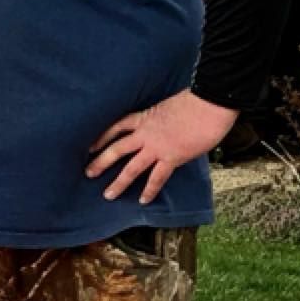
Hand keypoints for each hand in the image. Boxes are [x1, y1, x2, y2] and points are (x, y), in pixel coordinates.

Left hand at [86, 90, 236, 204]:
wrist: (211, 102)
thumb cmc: (197, 100)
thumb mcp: (170, 105)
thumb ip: (162, 118)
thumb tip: (166, 125)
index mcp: (145, 117)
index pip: (116, 127)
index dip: (102, 137)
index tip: (90, 147)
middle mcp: (145, 133)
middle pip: (116, 149)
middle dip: (101, 162)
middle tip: (88, 173)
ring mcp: (157, 147)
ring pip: (131, 168)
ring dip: (119, 182)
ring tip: (108, 195)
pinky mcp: (172, 157)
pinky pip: (157, 177)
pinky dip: (150, 190)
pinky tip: (143, 200)